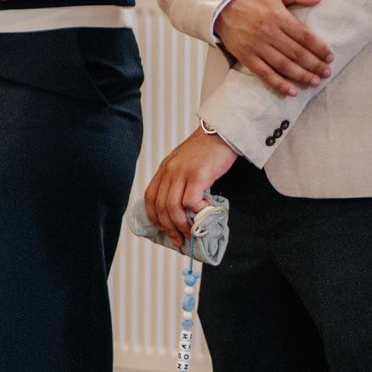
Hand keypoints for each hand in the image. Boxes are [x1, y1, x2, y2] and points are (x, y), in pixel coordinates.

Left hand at [145, 127, 239, 248]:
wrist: (221, 132)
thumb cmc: (207, 151)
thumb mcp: (185, 164)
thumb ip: (180, 182)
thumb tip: (183, 208)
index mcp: (164, 169)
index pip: (150, 198)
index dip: (155, 217)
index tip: (165, 230)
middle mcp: (169, 171)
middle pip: (160, 206)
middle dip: (168, 228)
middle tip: (180, 239)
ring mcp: (183, 172)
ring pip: (173, 207)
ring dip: (181, 225)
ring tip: (192, 232)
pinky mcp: (198, 175)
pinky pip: (191, 200)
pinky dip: (197, 210)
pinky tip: (207, 208)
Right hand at [215, 0, 330, 96]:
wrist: (220, 5)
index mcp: (278, 16)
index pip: (305, 36)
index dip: (320, 48)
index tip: (330, 57)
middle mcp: (268, 32)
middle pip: (297, 53)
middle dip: (315, 65)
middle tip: (326, 72)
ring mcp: (256, 45)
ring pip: (284, 65)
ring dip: (302, 76)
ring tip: (314, 81)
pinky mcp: (245, 56)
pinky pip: (264, 73)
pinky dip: (279, 84)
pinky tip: (291, 91)